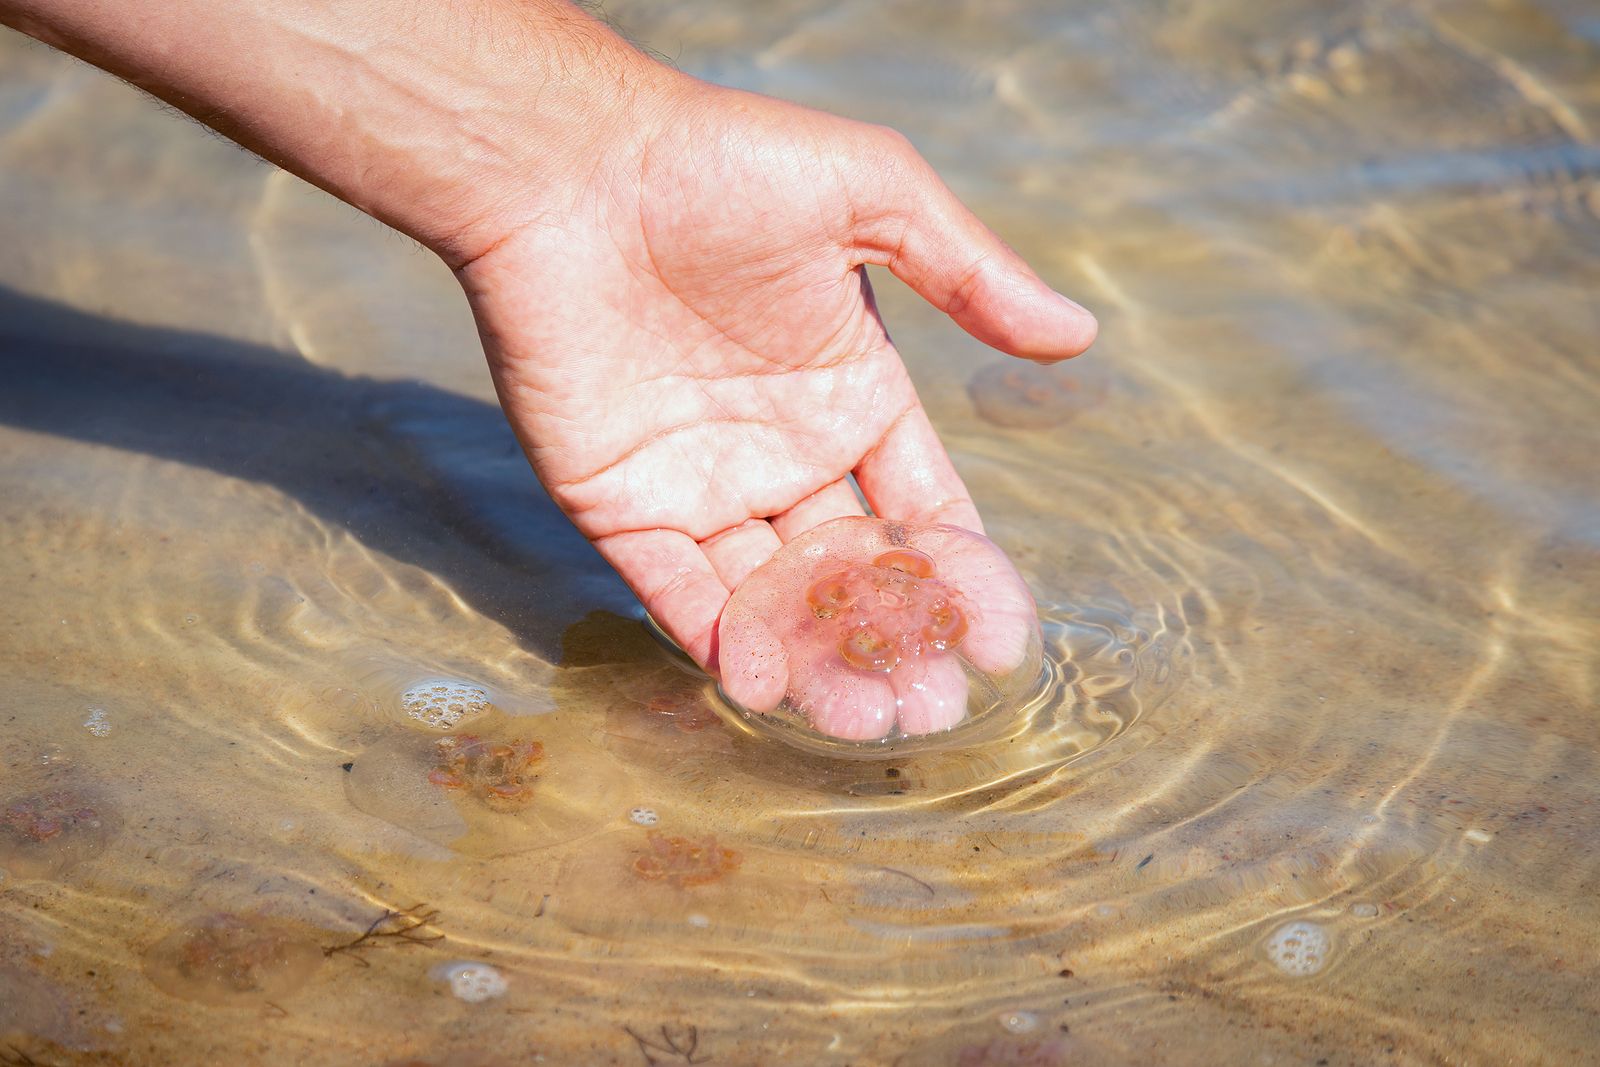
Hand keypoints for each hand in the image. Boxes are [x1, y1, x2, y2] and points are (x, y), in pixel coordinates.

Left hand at [458, 76, 1096, 670]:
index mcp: (853, 394)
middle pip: (852, 571)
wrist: (569, 168)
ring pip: (772, 598)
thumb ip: (970, 273)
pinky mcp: (621, 506)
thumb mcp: (871, 195)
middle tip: (930, 706)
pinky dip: (718, 639)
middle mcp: (785, 453)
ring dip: (817, 660)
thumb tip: (1080, 336)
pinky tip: (766, 685)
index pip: (921, 506)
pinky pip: (676, 590)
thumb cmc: (721, 165)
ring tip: (864, 719)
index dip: (961, 573)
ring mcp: (703, 485)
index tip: (998, 638)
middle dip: (894, 641)